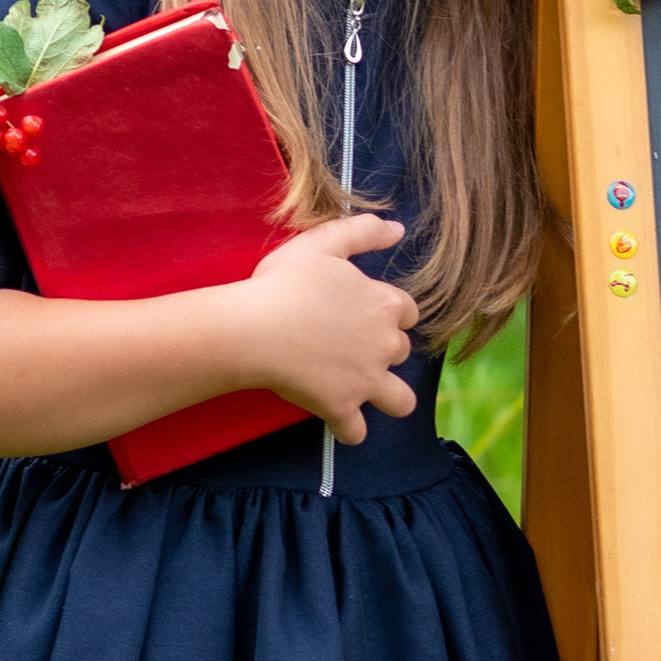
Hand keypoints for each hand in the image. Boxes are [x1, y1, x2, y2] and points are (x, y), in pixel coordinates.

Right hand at [239, 215, 418, 442]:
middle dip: (382, 351)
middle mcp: (384, 345)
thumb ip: (364, 231)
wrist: (253, 328)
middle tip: (350, 346)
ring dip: (388, 398)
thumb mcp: (323, 243)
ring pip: (400, 401)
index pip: (408, 312)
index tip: (362, 313)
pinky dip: (348, 429)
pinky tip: (335, 420)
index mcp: (384, 304)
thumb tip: (398, 228)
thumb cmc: (284, 282)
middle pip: (401, 352)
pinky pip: (356, 432)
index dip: (387, 313)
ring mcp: (366, 380)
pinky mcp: (341, 407)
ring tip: (364, 391)